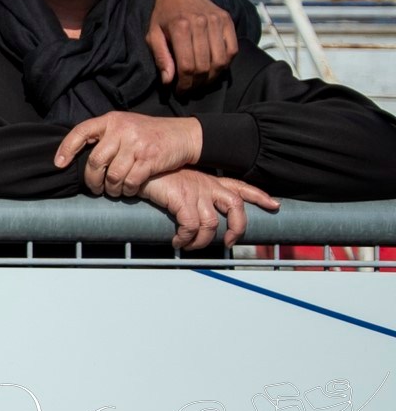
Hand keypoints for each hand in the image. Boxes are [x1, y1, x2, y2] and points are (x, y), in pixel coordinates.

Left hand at [54, 111, 201, 196]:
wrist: (182, 135)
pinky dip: (127, 190)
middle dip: (91, 180)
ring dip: (110, 189)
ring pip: (112, 175)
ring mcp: (136, 145)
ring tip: (112, 191)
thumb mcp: (125, 126)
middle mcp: (121, 130)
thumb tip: (79, 155)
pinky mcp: (149, 159)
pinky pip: (130, 182)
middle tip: (94, 188)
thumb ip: (106, 136)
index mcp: (111, 120)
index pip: (80, 132)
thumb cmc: (148, 134)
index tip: (59, 164)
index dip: (66, 149)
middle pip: (95, 161)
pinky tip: (128, 190)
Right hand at [138, 168, 277, 249]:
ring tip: (189, 245)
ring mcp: (194, 190)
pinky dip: (185, 238)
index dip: (259, 196)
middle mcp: (205, 184)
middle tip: (229, 242)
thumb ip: (188, 194)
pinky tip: (176, 242)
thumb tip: (190, 217)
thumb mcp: (177, 181)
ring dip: (201, 241)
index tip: (274, 205)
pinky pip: (190, 226)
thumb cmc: (154, 175)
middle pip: (236, 204)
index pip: (240, 186)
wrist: (136, 165)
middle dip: (238, 227)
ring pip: (211, 223)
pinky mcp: (180, 198)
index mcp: (208, 180)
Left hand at [147, 0, 238, 92]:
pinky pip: (232, 50)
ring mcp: (217, 21)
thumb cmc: (164, 15)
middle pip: (205, 66)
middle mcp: (201, 23)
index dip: (185, 84)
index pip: (188, 66)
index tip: (180, 91)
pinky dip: (225, 63)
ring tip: (201, 82)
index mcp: (180, 27)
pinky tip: (214, 68)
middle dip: (197, 83)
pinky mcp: (227, 20)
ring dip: (212, 77)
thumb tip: (168, 81)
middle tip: (190, 89)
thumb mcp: (153, 34)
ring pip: (221, 61)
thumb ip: (161, 57)